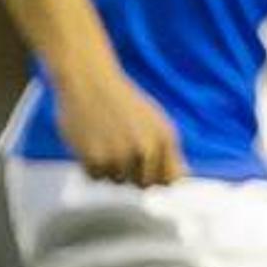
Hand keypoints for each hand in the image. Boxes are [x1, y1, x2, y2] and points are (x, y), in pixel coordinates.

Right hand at [54, 61, 181, 186]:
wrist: (89, 82)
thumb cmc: (124, 103)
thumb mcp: (157, 122)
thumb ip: (170, 152)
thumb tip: (177, 181)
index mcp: (165, 139)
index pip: (169, 180)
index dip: (158, 177)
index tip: (148, 169)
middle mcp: (146, 149)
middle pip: (144, 185)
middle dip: (134, 174)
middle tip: (121, 150)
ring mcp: (120, 156)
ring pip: (118, 181)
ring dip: (111, 168)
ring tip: (106, 142)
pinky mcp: (94, 158)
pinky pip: (96, 177)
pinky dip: (92, 165)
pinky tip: (92, 144)